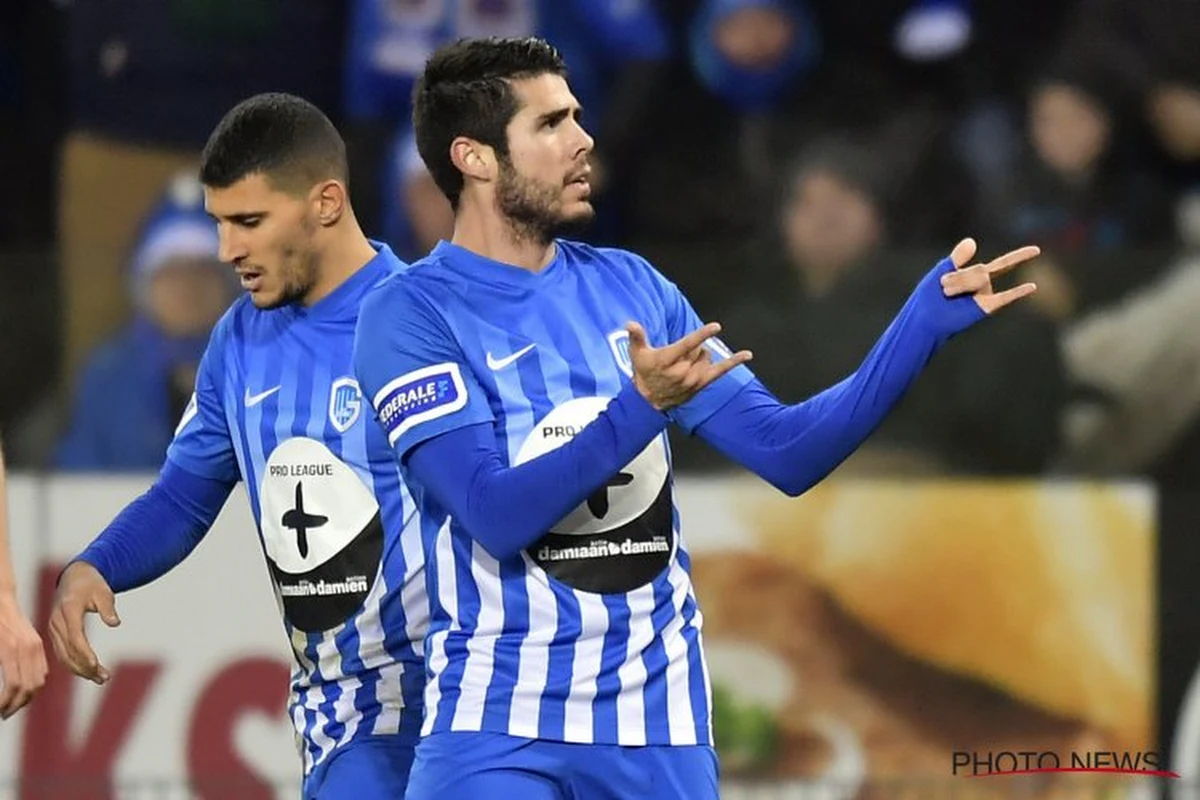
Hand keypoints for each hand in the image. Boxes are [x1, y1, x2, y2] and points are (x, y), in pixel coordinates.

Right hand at [0, 591, 46, 717]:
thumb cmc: (1, 621)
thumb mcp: (15, 638)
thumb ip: (19, 657)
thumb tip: (17, 682)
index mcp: (34, 647)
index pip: (38, 680)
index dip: (27, 697)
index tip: (14, 706)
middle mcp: (32, 649)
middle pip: (33, 686)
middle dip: (19, 703)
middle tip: (5, 713)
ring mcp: (21, 649)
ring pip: (23, 688)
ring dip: (12, 704)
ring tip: (1, 710)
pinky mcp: (8, 649)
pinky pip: (12, 682)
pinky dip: (5, 697)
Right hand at [48, 562, 120, 684]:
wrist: (74, 578)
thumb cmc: (92, 584)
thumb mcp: (104, 591)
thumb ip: (108, 608)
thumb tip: (115, 623)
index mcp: (68, 610)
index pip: (75, 637)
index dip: (84, 653)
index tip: (96, 665)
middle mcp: (57, 622)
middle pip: (68, 650)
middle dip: (85, 667)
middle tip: (104, 678)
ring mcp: (54, 629)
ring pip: (64, 655)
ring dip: (80, 669)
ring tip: (101, 678)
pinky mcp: (55, 634)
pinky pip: (62, 653)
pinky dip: (74, 664)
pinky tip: (89, 672)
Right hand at [626, 321, 752, 410]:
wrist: (649, 400)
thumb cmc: (644, 373)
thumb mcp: (636, 354)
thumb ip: (636, 337)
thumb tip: (630, 323)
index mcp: (667, 360)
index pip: (688, 345)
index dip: (702, 335)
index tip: (715, 326)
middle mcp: (682, 371)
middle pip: (697, 349)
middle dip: (691, 348)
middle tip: (677, 356)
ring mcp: (694, 379)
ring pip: (707, 356)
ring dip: (699, 355)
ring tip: (684, 363)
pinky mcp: (701, 384)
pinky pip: (721, 371)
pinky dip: (734, 362)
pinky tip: (747, 354)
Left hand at [939, 237, 1039, 313]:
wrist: (925, 316)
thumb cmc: (931, 295)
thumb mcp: (943, 269)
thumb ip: (958, 257)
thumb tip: (972, 240)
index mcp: (977, 274)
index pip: (1003, 264)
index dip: (1020, 256)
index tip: (1037, 250)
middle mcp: (985, 285)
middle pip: (979, 269)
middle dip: (957, 275)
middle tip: (942, 286)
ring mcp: (986, 296)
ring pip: (980, 278)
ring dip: (957, 284)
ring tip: (946, 294)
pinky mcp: (984, 307)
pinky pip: (1004, 297)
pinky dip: (1018, 291)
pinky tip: (1033, 287)